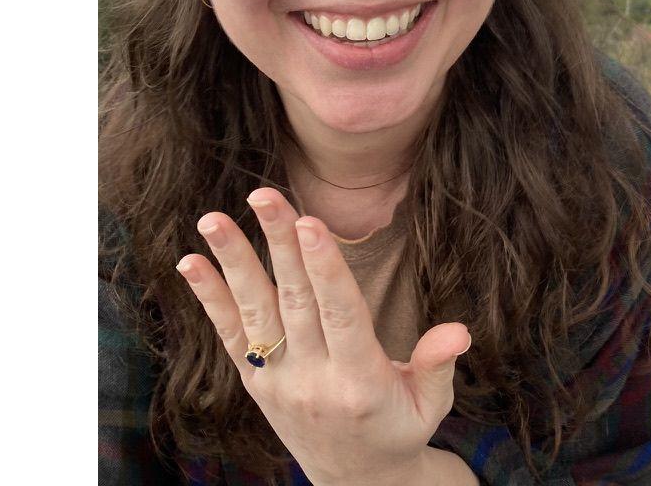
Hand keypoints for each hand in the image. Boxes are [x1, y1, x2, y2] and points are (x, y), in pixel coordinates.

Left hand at [176, 187, 470, 485]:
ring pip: (255, 312)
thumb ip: (437, 364)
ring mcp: (279, 381)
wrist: (353, 483)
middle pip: (294, 300)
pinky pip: (230, 335)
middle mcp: (313, 379)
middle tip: (263, 194)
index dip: (325, 266)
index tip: (311, 221)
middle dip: (279, 243)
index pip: (340, 313)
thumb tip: (460, 331)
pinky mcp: (257, 382)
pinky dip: (209, 298)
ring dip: (235, 261)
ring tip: (212, 219)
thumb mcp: (430, 405)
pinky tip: (190, 263)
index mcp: (360, 381)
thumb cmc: (399, 430)